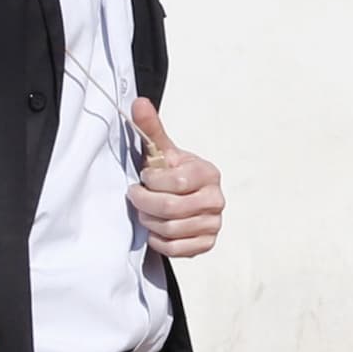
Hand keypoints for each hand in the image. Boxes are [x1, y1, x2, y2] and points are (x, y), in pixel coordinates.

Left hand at [128, 100, 223, 257]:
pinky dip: (159, 240)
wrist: (187, 198)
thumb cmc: (172, 174)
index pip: (175, 182)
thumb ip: (151, 129)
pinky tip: (156, 228)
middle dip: (144, 203)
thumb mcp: (163, 152)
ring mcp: (214, 223)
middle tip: (136, 196)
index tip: (145, 177)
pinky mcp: (207, 243)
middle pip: (171, 208)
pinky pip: (176, 249)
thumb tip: (139, 103)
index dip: (151, 182)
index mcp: (207, 173)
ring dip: (148, 221)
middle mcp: (216, 199)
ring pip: (170, 229)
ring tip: (145, 212)